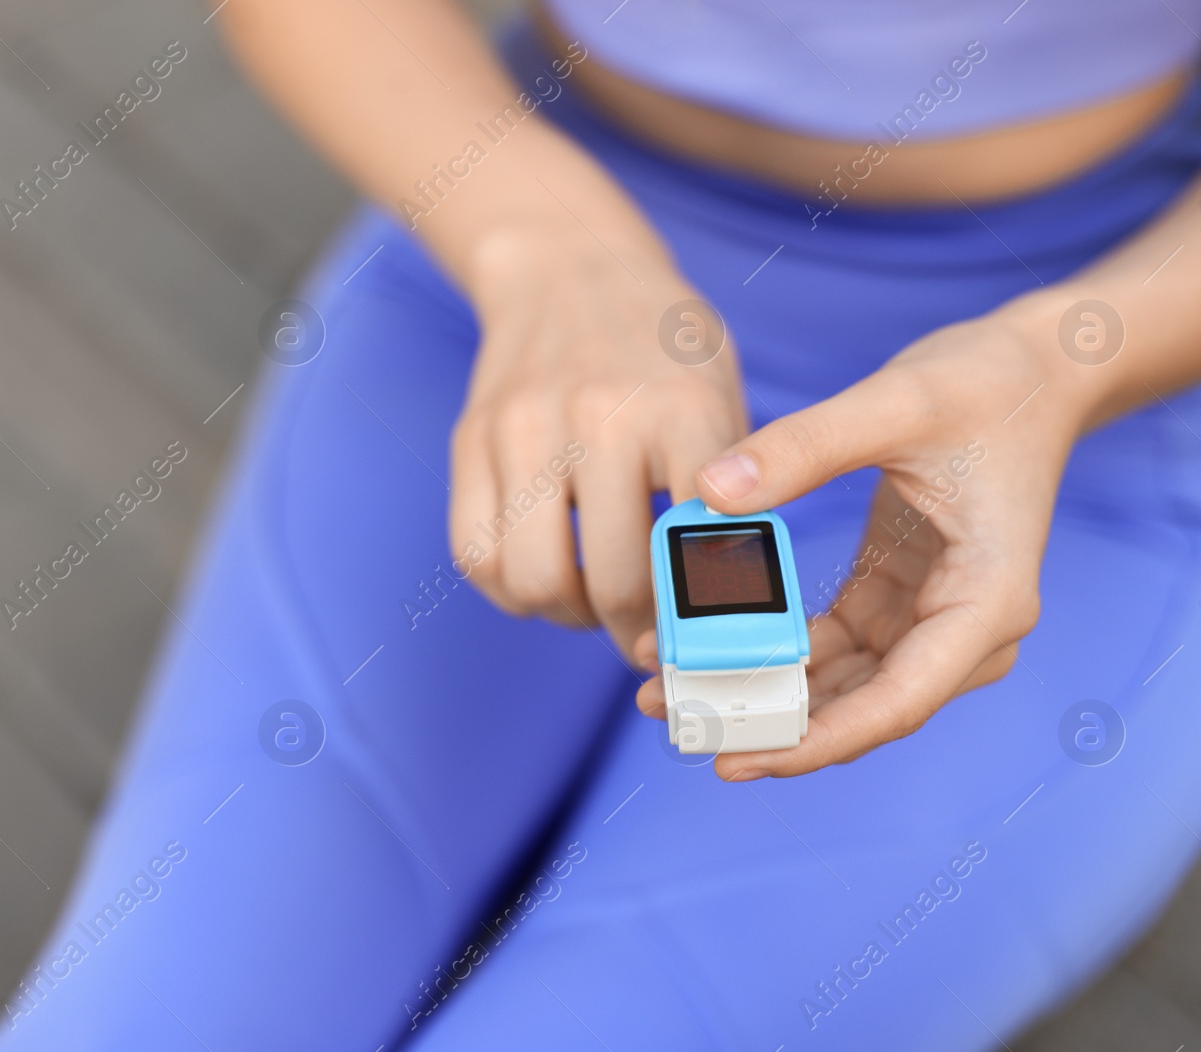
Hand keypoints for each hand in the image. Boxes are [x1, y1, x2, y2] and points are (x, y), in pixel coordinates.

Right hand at [450, 231, 747, 653]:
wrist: (568, 267)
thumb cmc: (663, 351)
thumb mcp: (721, 399)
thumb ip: (728, 493)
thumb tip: (728, 605)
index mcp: (683, 411)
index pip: (697, 548)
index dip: (703, 613)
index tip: (704, 636)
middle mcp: (601, 418)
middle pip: (613, 582)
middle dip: (635, 632)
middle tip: (647, 635)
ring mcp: (526, 428)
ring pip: (535, 581)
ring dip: (569, 616)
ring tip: (591, 603)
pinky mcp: (472, 440)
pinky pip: (476, 556)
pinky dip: (511, 590)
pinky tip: (544, 575)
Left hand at [633, 310, 1086, 779]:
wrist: (1032, 372)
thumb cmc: (986, 384)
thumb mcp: (895, 402)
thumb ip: (804, 447)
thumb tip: (711, 494)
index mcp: (987, 602)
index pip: (899, 700)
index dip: (818, 739)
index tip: (743, 757)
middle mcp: (966, 632)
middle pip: (862, 707)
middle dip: (769, 722)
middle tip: (674, 717)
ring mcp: (930, 623)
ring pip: (839, 687)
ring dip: (763, 693)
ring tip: (671, 690)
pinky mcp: (897, 603)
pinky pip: (829, 649)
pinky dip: (774, 654)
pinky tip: (710, 650)